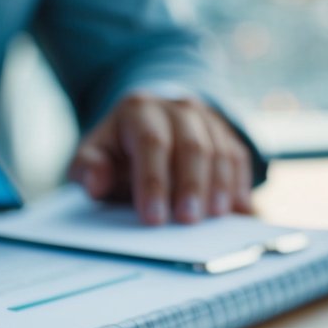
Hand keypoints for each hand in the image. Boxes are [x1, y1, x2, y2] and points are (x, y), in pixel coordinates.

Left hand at [70, 93, 253, 223]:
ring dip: (220, 186)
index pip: (151, 142)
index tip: (153, 218)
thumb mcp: (92, 156)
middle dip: (191, 185)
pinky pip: (238, 157)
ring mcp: (206, 118)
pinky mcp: (226, 134)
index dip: (153, 181)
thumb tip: (96, 183)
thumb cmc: (117, 151)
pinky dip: (239, 184)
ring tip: (215, 217)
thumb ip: (88, 169)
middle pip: (191, 145)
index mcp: (138, 109)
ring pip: (220, 150)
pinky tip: (237, 210)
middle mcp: (177, 108)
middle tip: (187, 220)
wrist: (147, 125)